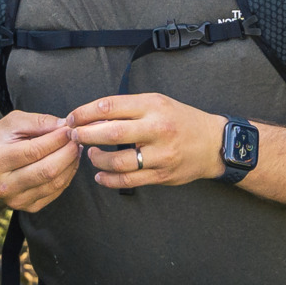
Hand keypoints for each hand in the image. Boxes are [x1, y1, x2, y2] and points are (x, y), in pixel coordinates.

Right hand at [0, 110, 82, 211]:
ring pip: (55, 183)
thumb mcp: (11, 123)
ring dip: (71, 164)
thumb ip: (38, 122)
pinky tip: (69, 162)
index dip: (57, 139)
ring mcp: (16, 200)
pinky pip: (56, 192)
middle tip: (78, 138)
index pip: (34, 151)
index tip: (71, 128)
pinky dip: (67, 175)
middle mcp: (3, 186)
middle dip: (68, 152)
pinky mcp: (28, 208)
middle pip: (47, 170)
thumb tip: (66, 125)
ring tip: (75, 148)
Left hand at [65, 91, 224, 190]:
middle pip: (111, 133)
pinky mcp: (162, 175)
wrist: (213, 143)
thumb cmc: (181, 120)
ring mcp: (160, 154)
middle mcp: (157, 129)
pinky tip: (100, 176)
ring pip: (118, 161)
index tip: (72, 118)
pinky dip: (109, 180)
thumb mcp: (158, 103)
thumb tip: (93, 117)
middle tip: (73, 136)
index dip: (85, 113)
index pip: (111, 107)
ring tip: (91, 154)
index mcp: (153, 106)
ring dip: (97, 159)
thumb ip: (128, 109)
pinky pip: (129, 181)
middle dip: (86, 135)